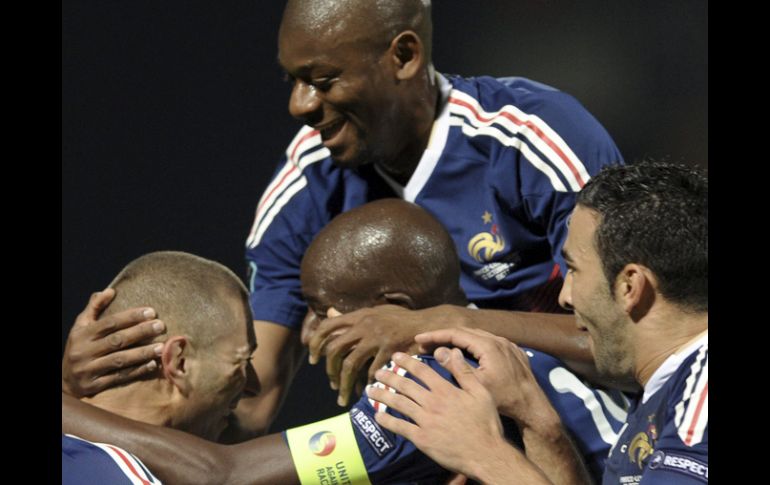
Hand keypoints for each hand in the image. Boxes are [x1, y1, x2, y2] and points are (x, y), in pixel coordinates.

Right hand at [62, 288, 165, 396]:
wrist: (64, 383)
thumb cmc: (80, 347)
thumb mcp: (81, 326)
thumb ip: (94, 307)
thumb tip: (110, 290)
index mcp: (82, 334)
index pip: (109, 323)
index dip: (131, 317)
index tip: (152, 312)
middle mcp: (84, 351)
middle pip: (117, 340)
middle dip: (141, 332)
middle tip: (161, 326)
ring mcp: (88, 369)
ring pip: (120, 360)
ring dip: (142, 353)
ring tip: (161, 347)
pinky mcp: (94, 386)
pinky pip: (119, 378)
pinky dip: (137, 371)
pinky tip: (153, 364)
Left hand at [307, 304, 464, 406]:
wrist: (428, 324)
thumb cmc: (401, 319)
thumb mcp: (375, 312)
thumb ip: (352, 315)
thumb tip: (329, 312)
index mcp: (359, 315)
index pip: (327, 325)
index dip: (315, 342)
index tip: (313, 359)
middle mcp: (365, 324)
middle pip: (335, 348)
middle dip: (328, 369)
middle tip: (330, 382)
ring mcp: (377, 337)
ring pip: (349, 364)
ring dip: (343, 384)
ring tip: (341, 397)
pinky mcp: (389, 350)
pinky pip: (370, 371)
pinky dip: (365, 383)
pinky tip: (366, 390)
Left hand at [367, 350, 507, 478]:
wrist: (485, 454)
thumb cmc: (486, 423)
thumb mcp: (481, 393)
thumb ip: (464, 372)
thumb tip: (452, 351)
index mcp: (446, 390)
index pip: (421, 371)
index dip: (407, 361)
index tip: (395, 356)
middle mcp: (432, 403)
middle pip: (405, 385)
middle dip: (389, 377)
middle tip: (378, 372)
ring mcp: (425, 421)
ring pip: (399, 404)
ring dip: (382, 395)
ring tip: (370, 390)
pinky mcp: (421, 439)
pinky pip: (400, 427)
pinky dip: (387, 421)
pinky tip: (378, 415)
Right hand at [414, 327, 557, 427]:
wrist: (533, 406)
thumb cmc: (505, 398)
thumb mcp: (477, 384)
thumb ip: (456, 367)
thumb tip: (439, 351)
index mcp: (488, 345)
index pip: (456, 334)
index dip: (435, 335)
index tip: (419, 339)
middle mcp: (498, 340)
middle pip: (465, 332)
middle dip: (443, 337)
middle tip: (425, 345)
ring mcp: (507, 344)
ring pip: (476, 336)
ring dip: (457, 341)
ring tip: (440, 349)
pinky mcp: (512, 351)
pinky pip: (487, 342)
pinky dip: (471, 345)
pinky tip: (464, 354)